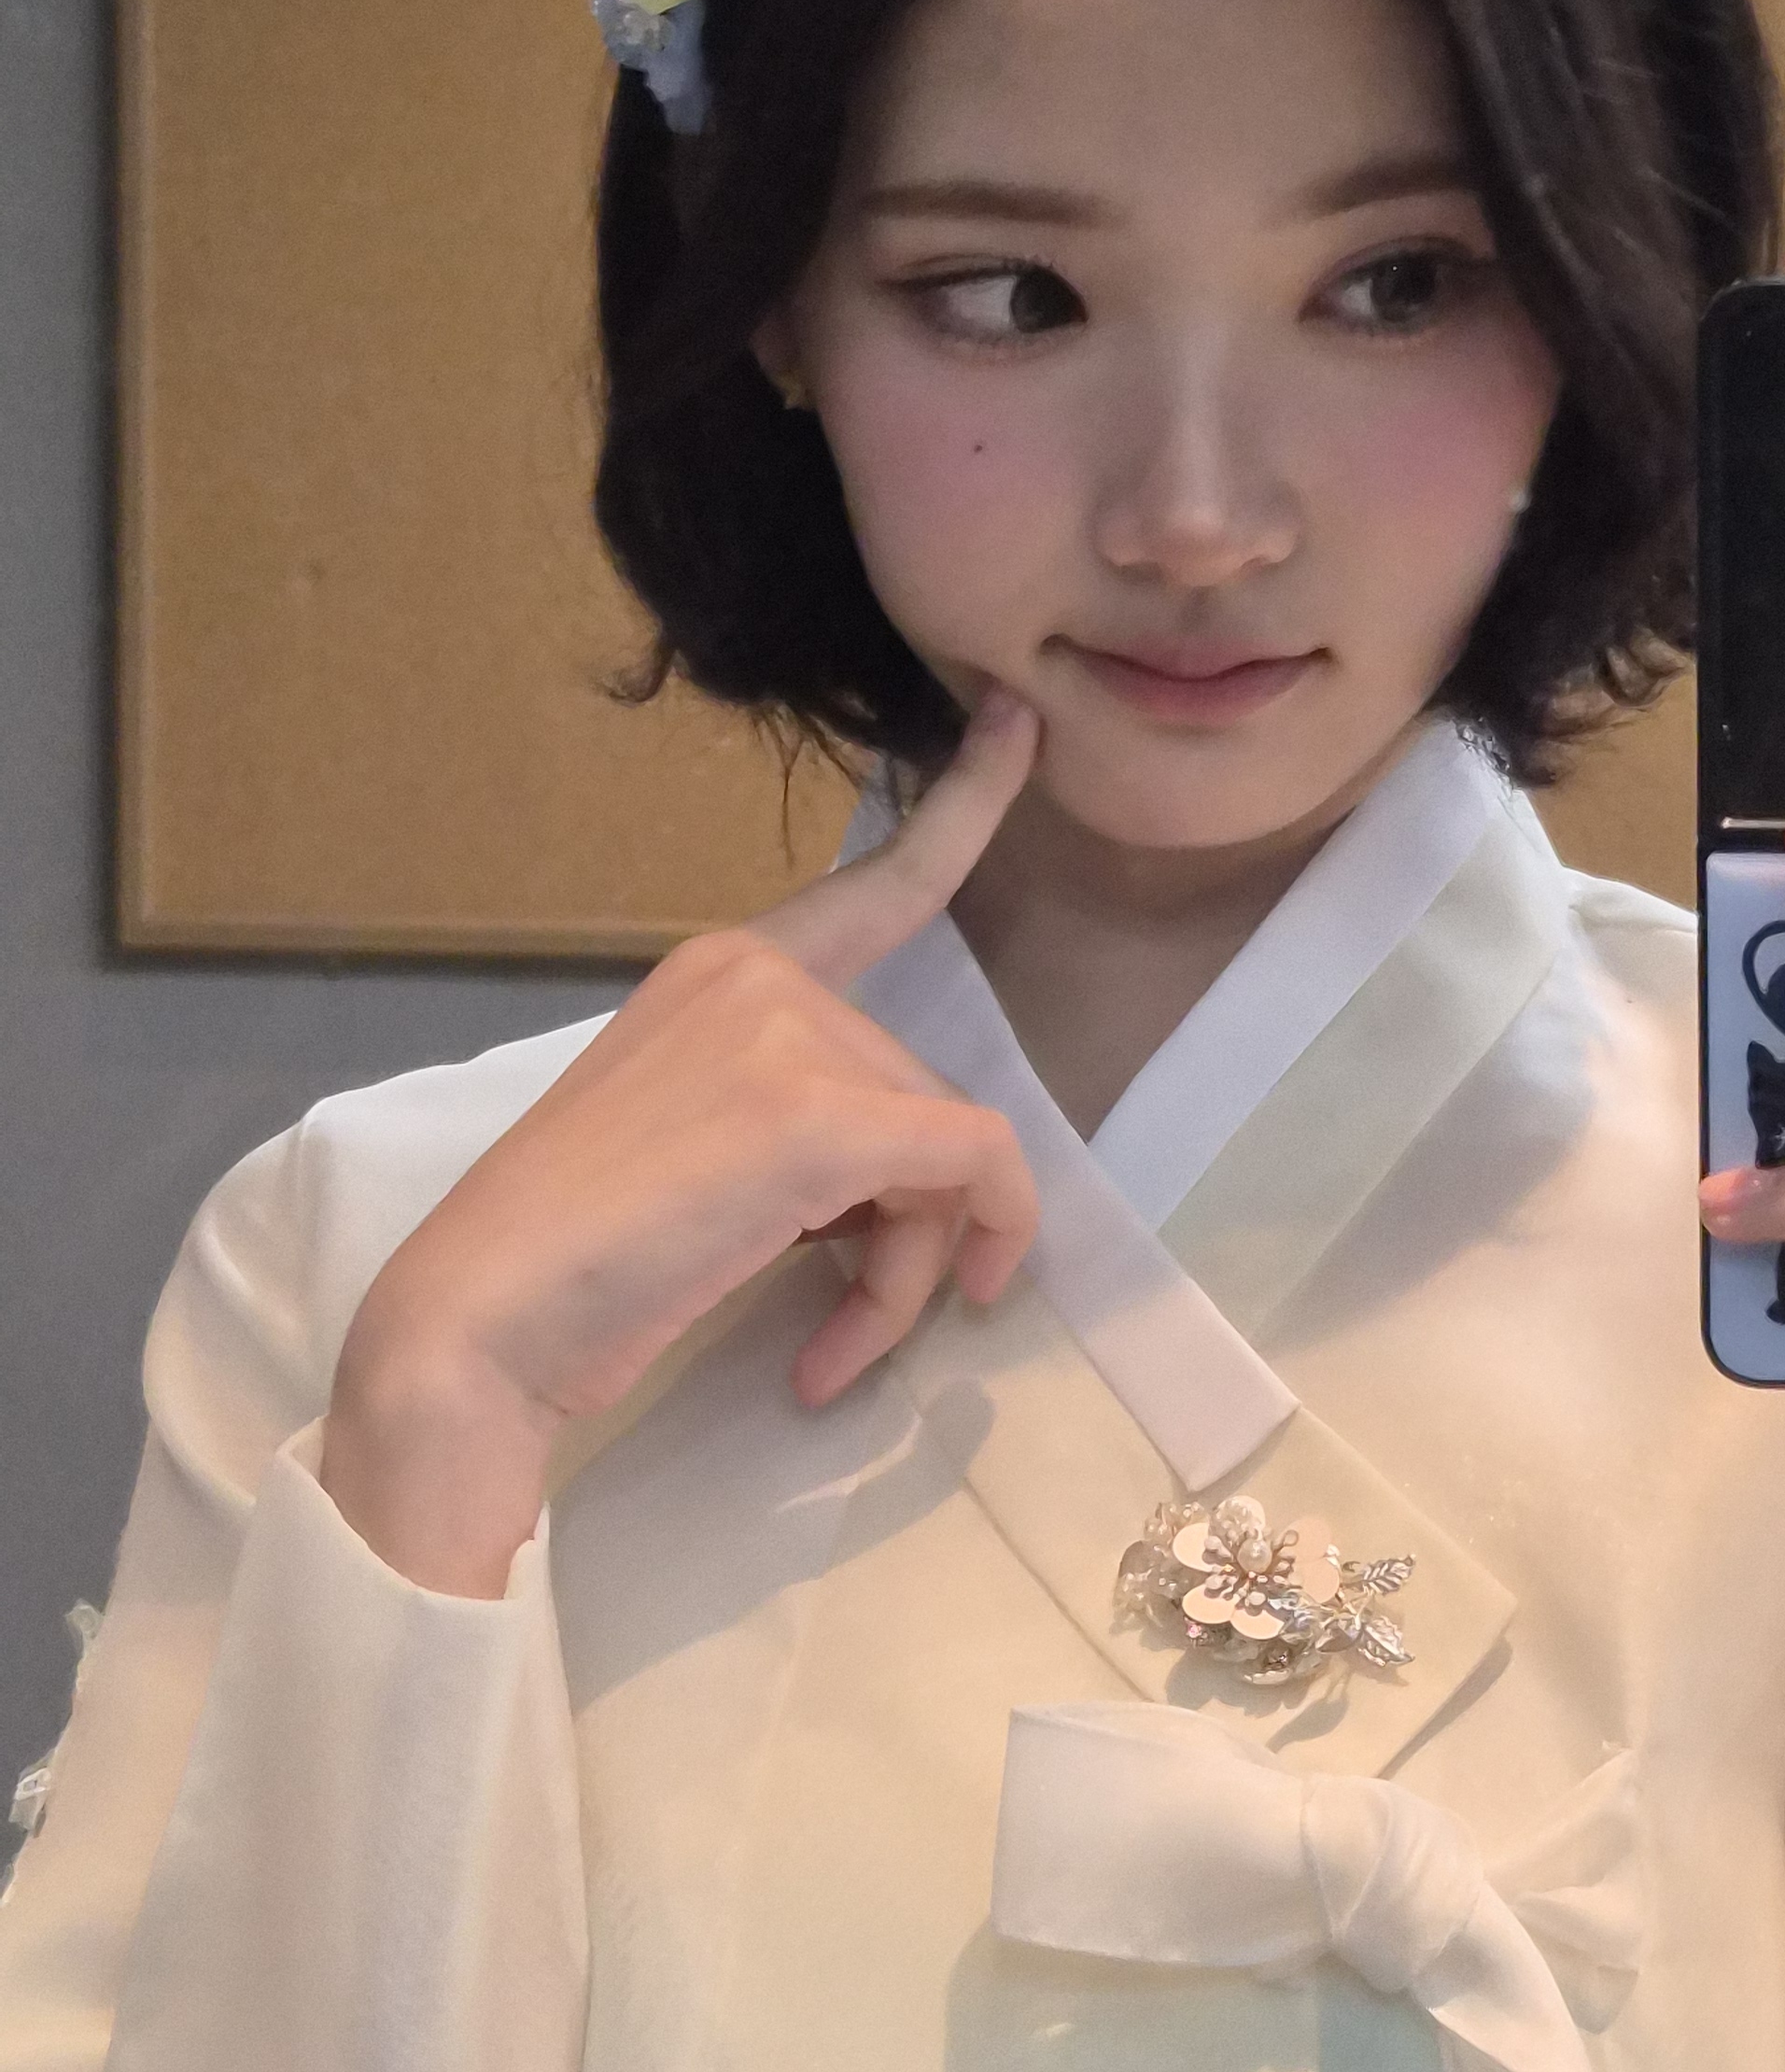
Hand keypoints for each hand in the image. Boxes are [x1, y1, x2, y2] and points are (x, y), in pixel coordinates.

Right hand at [323, 690, 1044, 1595]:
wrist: (476, 1326)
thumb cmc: (573, 1260)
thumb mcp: (697, 1146)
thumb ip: (795, 1121)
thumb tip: (913, 1189)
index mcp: (721, 969)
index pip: (874, 884)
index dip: (964, 802)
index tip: (1021, 721)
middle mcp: (755, 976)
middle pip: (920, 1093)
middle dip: (907, 1224)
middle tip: (840, 1326)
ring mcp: (785, 1037)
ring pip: (947, 1151)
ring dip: (905, 1271)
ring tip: (829, 1346)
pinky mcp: (817, 1117)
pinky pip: (971, 1171)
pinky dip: (961, 1249)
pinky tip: (840, 1351)